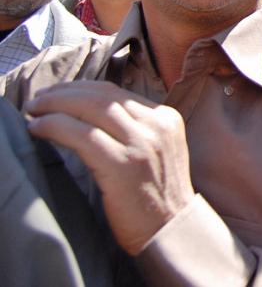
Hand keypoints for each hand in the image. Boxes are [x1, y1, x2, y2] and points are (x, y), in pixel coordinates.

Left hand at [25, 82, 194, 254]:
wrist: (170, 229)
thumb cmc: (155, 195)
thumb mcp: (156, 150)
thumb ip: (133, 129)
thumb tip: (85, 113)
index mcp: (166, 118)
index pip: (116, 92)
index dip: (81, 89)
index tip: (57, 94)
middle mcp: (157, 125)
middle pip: (103, 95)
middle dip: (64, 93)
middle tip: (38, 100)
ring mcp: (142, 144)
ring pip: (92, 108)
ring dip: (55, 105)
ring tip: (34, 112)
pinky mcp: (122, 164)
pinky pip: (82, 135)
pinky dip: (55, 127)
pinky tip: (38, 129)